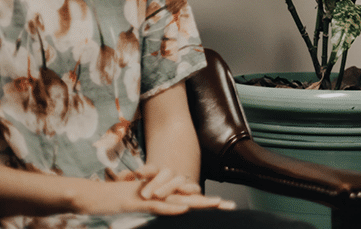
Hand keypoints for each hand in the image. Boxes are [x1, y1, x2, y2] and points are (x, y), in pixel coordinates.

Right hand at [108, 164, 234, 212]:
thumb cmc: (109, 203)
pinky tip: (184, 209)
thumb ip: (152, 207)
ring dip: (196, 202)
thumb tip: (171, 209)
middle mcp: (156, 193)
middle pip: (188, 197)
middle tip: (230, 205)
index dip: (204, 203)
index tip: (224, 206)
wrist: (87, 195)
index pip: (185, 200)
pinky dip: (170, 207)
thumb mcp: (135, 208)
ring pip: (176, 198)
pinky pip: (156, 205)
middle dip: (209, 202)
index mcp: (158, 196)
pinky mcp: (136, 202)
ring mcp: (148, 196)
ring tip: (216, 204)